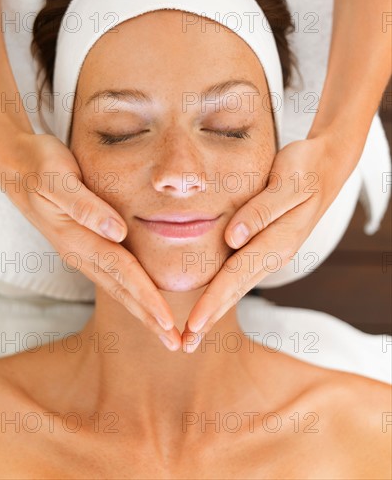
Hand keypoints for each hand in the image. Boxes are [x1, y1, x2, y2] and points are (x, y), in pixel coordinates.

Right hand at [0, 132, 181, 349]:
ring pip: (117, 286)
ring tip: (164, 331)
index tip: (168, 323)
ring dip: (141, 310)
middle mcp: (79, 251)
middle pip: (121, 289)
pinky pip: (111, 273)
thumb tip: (118, 232)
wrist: (14, 163)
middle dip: (148, 318)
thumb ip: (86, 207)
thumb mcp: (58, 179)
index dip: (146, 298)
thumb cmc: (38, 165)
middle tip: (175, 344)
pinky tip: (141, 298)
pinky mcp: (82, 243)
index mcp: (76, 239)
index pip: (122, 273)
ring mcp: (80, 250)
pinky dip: (130, 290)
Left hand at [182, 133, 357, 352]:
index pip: (236, 275)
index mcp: (278, 241)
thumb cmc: (305, 169)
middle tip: (185, 345)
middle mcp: (274, 253)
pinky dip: (224, 292)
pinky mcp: (267, 246)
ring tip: (194, 333)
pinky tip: (213, 301)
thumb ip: (261, 211)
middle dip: (209, 318)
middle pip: (235, 290)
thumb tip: (233, 238)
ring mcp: (272, 252)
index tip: (192, 324)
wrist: (326, 166)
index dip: (213, 301)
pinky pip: (242, 273)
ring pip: (238, 286)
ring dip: (215, 310)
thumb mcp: (287, 183)